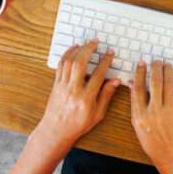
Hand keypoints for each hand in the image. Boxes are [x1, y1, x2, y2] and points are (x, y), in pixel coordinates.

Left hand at [33, 39, 120, 153]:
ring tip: (86, 44)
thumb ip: (106, 95)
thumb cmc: (78, 124)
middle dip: (89, 50)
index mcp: (86, 99)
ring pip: (68, 62)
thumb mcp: (98, 113)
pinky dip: (67, 55)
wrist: (55, 131)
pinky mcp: (56, 85)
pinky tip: (73, 50)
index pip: (98, 75)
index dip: (105, 61)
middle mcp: (73, 91)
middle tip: (96, 42)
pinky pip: (60, 66)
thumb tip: (116, 80)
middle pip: (79, 64)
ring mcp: (62, 87)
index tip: (110, 53)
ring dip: (78, 50)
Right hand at [130, 59, 172, 173]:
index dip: (140, 73)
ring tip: (166, 63)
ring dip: (167, 70)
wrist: (171, 153)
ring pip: (168, 83)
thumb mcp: (138, 124)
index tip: (141, 64)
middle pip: (154, 82)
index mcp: (139, 115)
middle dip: (155, 68)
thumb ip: (135, 104)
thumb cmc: (152, 141)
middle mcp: (153, 111)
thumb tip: (132, 84)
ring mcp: (169, 110)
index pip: (138, 88)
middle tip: (156, 60)